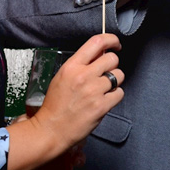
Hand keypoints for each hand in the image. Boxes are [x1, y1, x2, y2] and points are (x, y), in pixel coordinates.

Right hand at [31, 33, 124, 150]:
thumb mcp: (63, 77)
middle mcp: (83, 76)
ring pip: (119, 75)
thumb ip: (81, 64)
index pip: (97, 42)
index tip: (116, 44)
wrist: (50, 130)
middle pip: (112, 59)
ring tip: (103, 90)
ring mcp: (93, 91)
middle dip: (112, 65)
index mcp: (72, 66)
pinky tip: (104, 100)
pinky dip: (115, 96)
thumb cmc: (55, 105)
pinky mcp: (101, 106)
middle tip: (105, 74)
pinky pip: (119, 93)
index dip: (111, 40)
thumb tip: (101, 52)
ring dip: (114, 81)